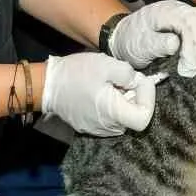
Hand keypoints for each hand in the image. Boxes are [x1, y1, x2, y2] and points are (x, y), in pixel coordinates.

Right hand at [40, 52, 160, 135]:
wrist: (48, 85)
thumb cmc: (77, 73)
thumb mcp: (107, 64)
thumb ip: (129, 74)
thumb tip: (137, 82)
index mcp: (113, 114)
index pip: (144, 119)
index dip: (148, 99)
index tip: (139, 82)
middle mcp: (108, 128)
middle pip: (134, 117)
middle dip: (135, 96)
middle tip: (124, 78)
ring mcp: (98, 130)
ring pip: (123, 118)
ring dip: (124, 101)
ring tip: (111, 84)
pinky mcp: (90, 127)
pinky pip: (110, 119)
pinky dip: (112, 106)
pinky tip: (102, 92)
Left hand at [106, 0, 195, 76]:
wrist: (123, 38)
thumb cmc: (130, 42)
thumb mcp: (138, 45)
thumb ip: (156, 43)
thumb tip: (175, 43)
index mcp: (163, 12)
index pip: (186, 23)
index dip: (194, 44)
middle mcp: (175, 9)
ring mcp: (182, 13)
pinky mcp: (186, 21)